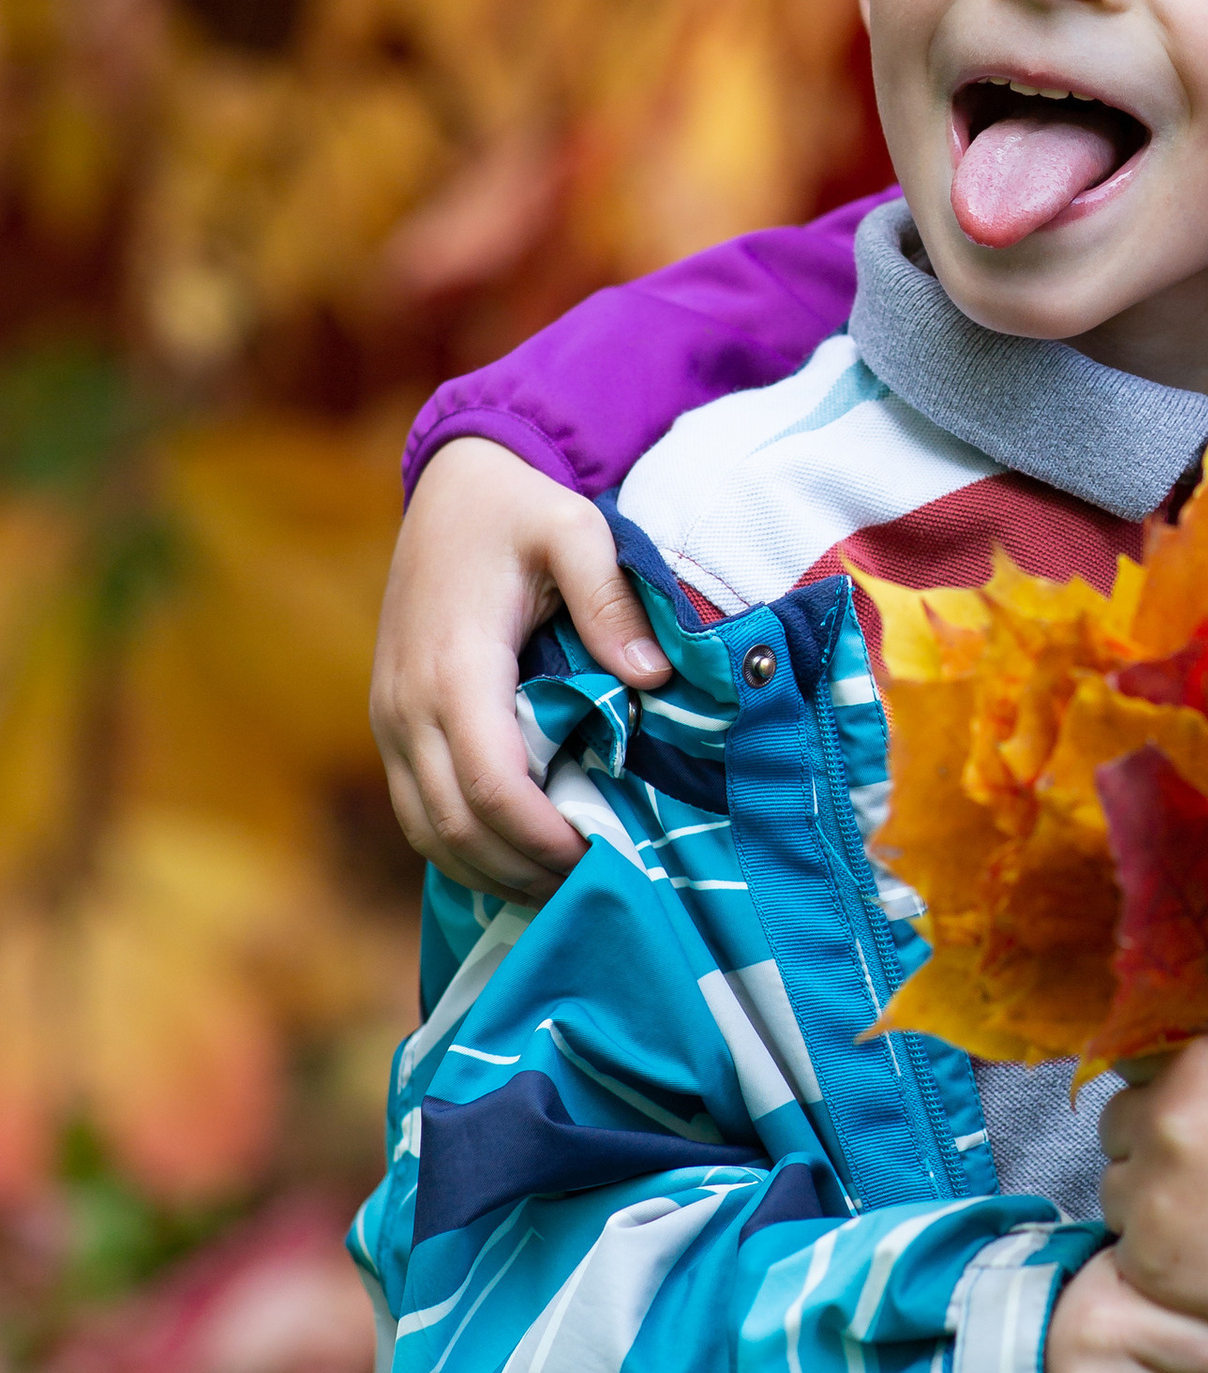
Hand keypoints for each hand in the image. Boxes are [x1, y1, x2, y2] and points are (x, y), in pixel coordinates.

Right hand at [369, 437, 670, 899]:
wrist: (454, 482)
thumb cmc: (521, 507)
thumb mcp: (576, 529)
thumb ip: (611, 599)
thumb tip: (651, 677)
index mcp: (452, 667)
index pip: (489, 787)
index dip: (544, 840)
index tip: (604, 860)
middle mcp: (405, 705)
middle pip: (455, 828)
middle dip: (526, 872)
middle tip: (601, 891)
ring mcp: (390, 718)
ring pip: (428, 832)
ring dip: (494, 872)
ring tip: (568, 889)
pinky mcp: (392, 723)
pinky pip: (418, 809)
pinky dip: (467, 847)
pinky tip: (523, 858)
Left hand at [1099, 1038, 1207, 1360]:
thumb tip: (1178, 1079)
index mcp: (1198, 1064)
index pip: (1134, 1072)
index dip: (1161, 1100)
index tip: (1190, 1128)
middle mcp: (1164, 1120)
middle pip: (1116, 1132)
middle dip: (1148, 1152)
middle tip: (1204, 1182)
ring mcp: (1153, 1195)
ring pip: (1118, 1195)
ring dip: (1150, 1209)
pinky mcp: (1153, 1264)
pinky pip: (1131, 1255)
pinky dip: (1162, 1263)